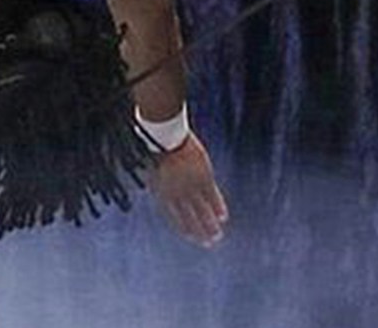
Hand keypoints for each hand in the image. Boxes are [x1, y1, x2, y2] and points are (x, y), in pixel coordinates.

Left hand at [147, 133, 228, 247]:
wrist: (164, 134)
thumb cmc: (156, 147)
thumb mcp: (154, 169)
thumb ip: (161, 184)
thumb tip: (163, 192)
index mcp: (162, 193)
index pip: (174, 217)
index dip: (183, 228)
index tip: (191, 236)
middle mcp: (176, 195)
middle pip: (190, 218)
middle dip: (199, 232)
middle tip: (208, 243)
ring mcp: (190, 187)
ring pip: (202, 211)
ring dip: (210, 225)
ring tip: (217, 236)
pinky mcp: (203, 178)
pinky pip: (212, 197)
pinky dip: (218, 207)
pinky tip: (223, 217)